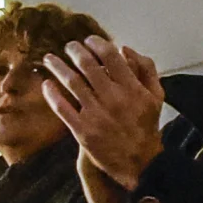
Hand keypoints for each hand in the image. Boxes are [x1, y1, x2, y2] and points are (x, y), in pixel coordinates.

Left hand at [41, 36, 166, 202]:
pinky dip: (52, 94)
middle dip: (74, 51)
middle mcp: (113, 98)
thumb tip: (125, 49)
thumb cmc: (146, 127)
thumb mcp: (156, 96)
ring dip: (58, 67)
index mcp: (132, 88)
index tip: (88, 40)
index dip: (96, 44)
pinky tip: (46, 84)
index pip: (111, 57)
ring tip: (49, 58)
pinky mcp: (83, 131)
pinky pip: (62, 108)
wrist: (141, 162)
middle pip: (88, 66)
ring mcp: (96, 115)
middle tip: (67, 46)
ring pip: (72, 83)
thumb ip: (146, 69)